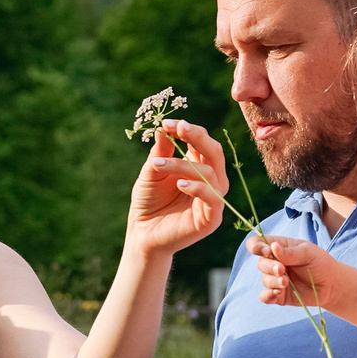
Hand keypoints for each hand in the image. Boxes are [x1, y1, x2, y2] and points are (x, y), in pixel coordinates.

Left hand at [123, 119, 228, 259]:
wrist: (142, 234)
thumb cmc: (148, 202)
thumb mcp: (152, 172)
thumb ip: (161, 152)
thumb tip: (164, 128)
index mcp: (198, 166)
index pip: (202, 141)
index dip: (188, 130)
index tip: (168, 123)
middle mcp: (210, 180)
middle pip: (214, 152)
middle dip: (197, 137)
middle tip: (178, 128)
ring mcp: (213, 199)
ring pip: (209, 173)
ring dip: (183, 165)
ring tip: (157, 166)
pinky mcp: (212, 218)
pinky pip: (213, 198)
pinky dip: (197, 188)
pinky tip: (179, 184)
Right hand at [247, 233, 344, 310]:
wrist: (332, 285)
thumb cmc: (320, 263)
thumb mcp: (308, 252)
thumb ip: (289, 252)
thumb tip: (272, 247)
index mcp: (278, 247)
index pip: (257, 243)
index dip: (256, 246)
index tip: (266, 251)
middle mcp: (274, 263)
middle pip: (260, 263)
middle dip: (269, 267)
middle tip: (282, 270)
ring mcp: (276, 279)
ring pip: (264, 280)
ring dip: (273, 281)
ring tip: (286, 283)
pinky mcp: (279, 295)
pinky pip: (265, 296)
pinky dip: (268, 295)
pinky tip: (278, 293)